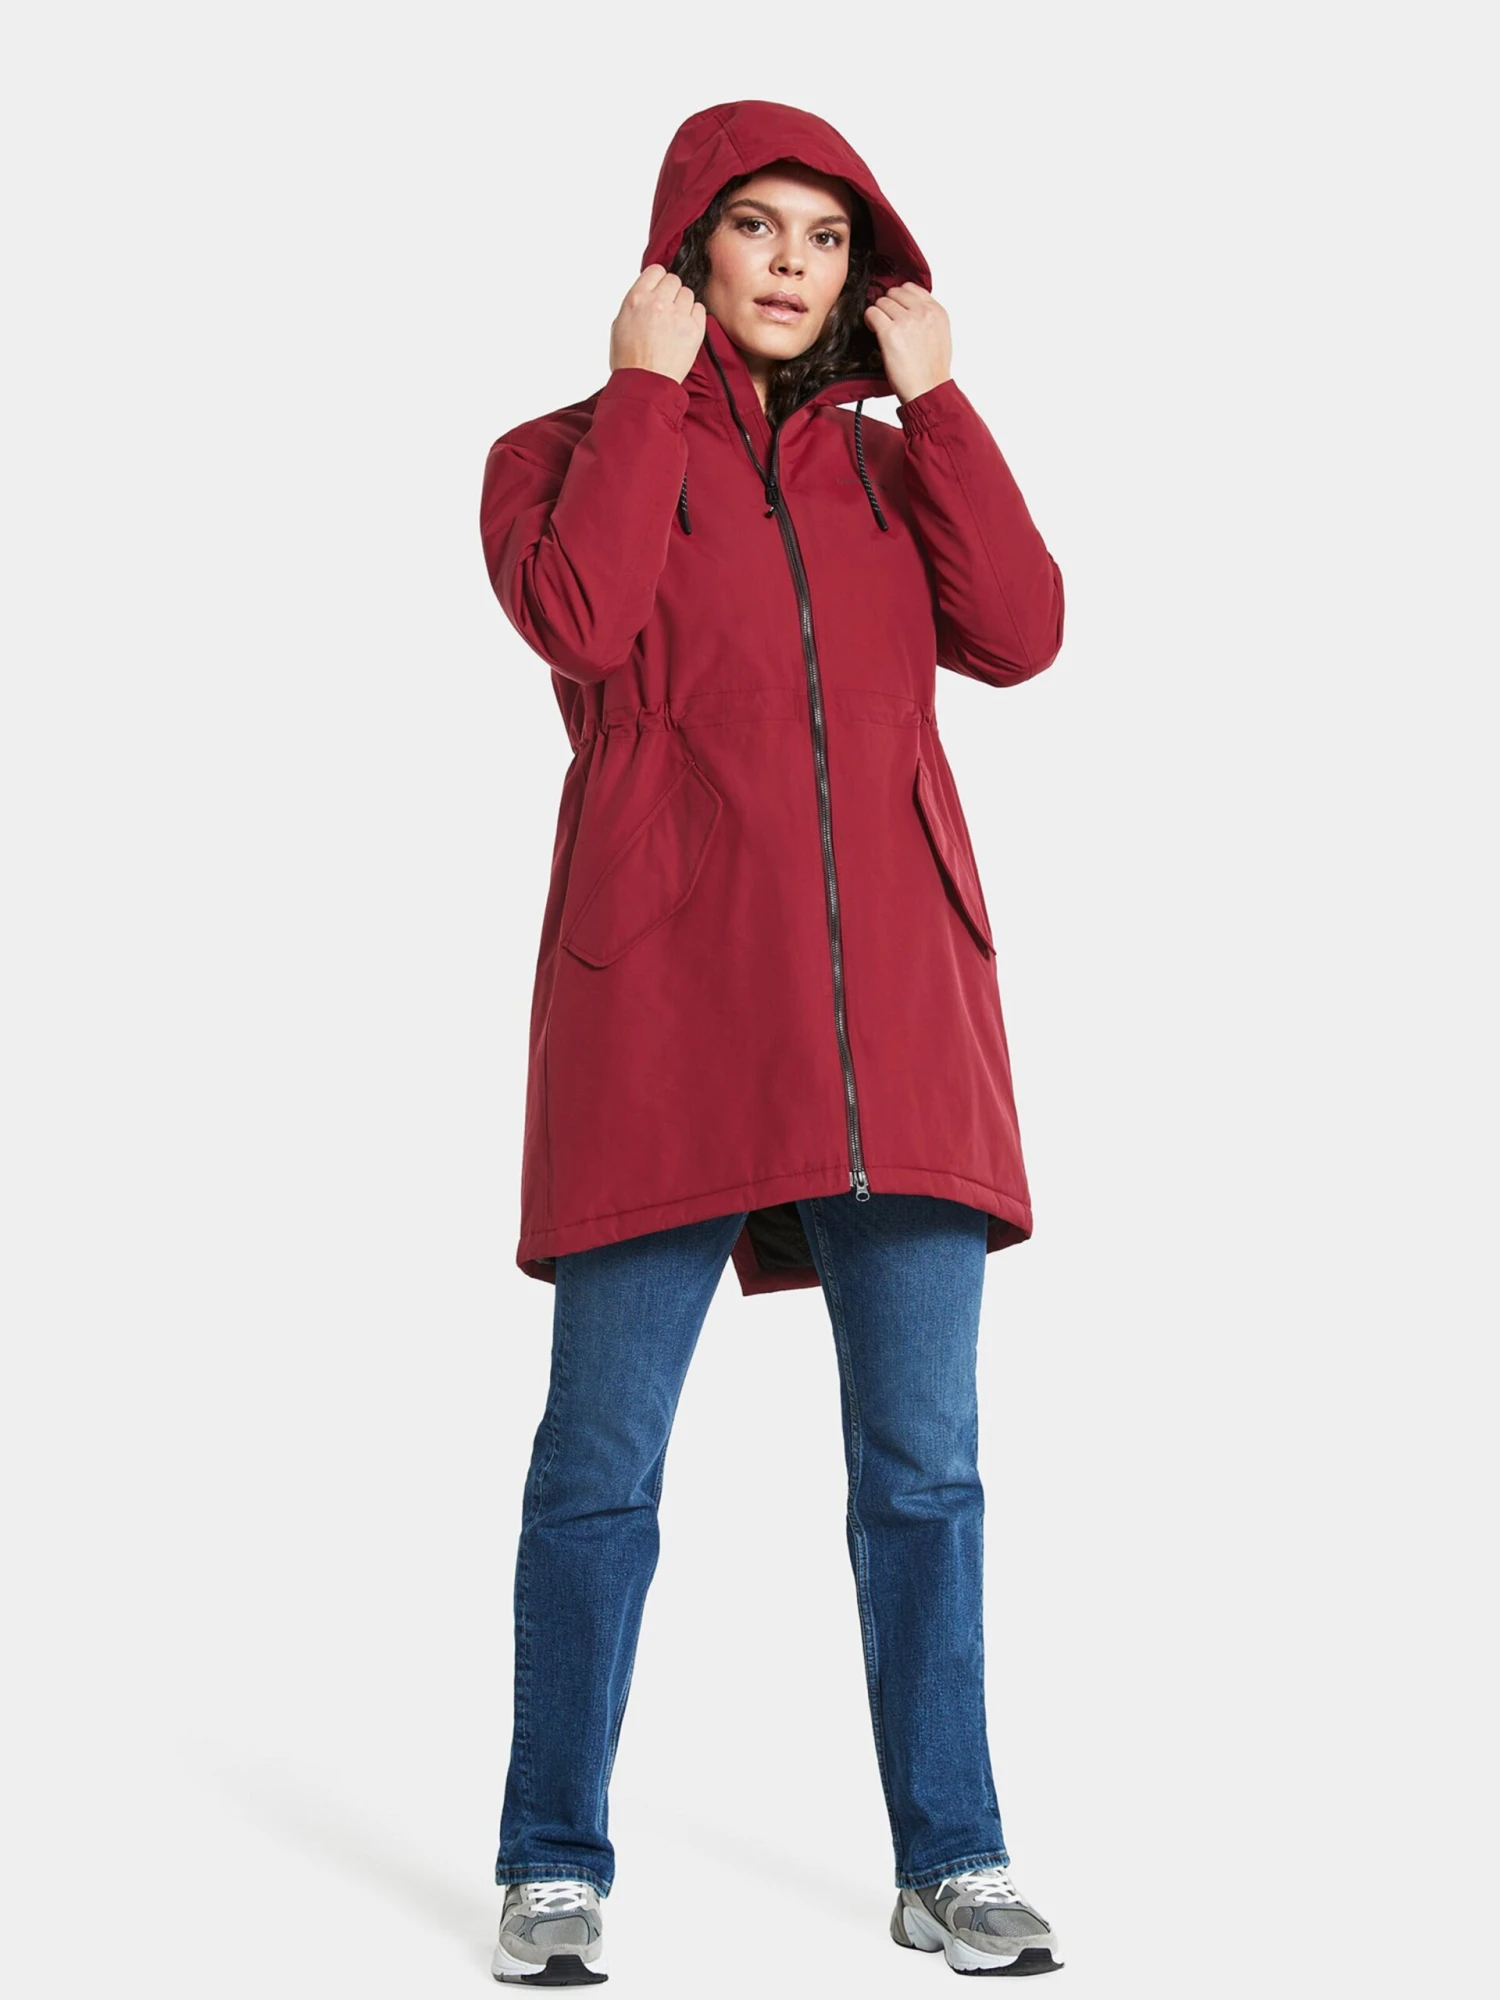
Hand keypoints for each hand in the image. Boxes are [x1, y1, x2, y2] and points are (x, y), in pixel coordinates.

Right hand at [609, 264, 706, 383]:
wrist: (645, 384)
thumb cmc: (629, 360)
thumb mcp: (620, 324)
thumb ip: (636, 304)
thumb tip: (647, 294)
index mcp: (637, 298)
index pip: (656, 270)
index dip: (658, 280)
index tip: (659, 290)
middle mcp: (658, 302)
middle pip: (674, 280)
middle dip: (671, 293)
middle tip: (667, 310)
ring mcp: (678, 315)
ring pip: (688, 294)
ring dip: (683, 305)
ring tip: (675, 322)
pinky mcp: (694, 329)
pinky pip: (700, 309)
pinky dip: (694, 316)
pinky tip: (685, 328)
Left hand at [864, 282, 952, 403]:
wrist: (928, 390)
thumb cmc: (932, 370)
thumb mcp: (940, 335)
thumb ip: (927, 317)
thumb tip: (909, 307)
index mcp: (937, 312)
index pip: (911, 288)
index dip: (899, 298)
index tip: (896, 310)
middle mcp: (923, 312)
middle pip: (894, 292)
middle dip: (888, 305)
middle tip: (887, 322)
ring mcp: (907, 321)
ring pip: (881, 301)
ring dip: (878, 314)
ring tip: (881, 330)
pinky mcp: (890, 332)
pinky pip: (871, 313)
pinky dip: (869, 320)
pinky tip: (874, 331)